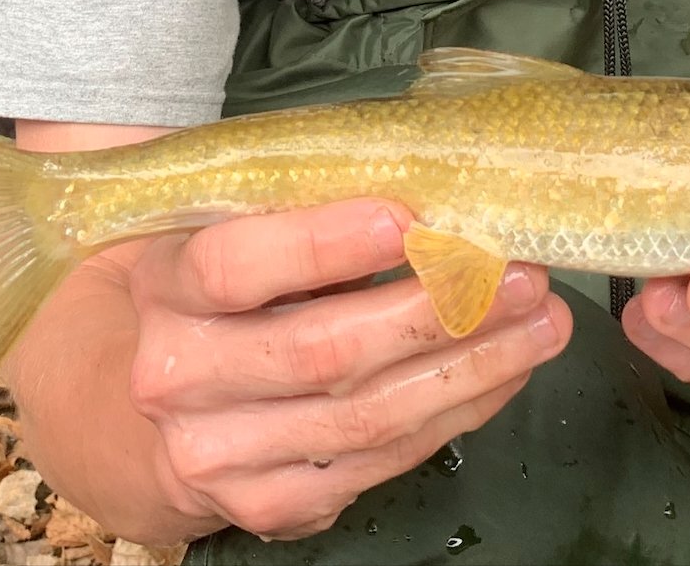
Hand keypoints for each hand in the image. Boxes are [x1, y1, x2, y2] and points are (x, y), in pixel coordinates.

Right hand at [123, 200, 571, 541]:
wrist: (148, 406)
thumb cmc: (224, 291)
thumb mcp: (234, 230)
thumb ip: (308, 206)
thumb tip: (434, 182)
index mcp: (166, 285)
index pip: (235, 266)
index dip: (322, 244)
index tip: (408, 218)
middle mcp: (179, 378)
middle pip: (322, 351)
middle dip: (437, 312)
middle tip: (520, 274)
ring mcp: (220, 454)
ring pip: (366, 417)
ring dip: (472, 368)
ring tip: (541, 323)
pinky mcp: (269, 506)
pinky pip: (381, 462)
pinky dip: (455, 414)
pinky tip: (504, 372)